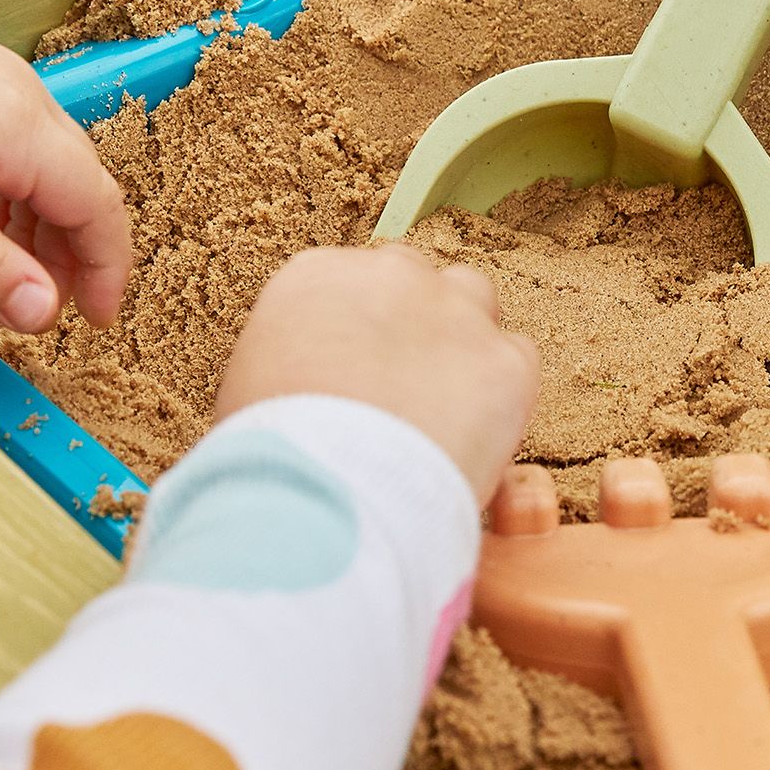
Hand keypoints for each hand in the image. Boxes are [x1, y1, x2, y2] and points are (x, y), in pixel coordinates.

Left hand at [0, 0, 130, 331]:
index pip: (99, 208)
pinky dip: (14, 187)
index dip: (107, 270)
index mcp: (19, 127)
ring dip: (41, 222)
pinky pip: (14, 136)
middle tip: (42, 306)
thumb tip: (43, 315)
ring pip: (48, 160)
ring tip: (6, 268)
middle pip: (81, 182)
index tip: (94, 321)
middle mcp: (22, 93)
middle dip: (74, 251)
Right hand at [214, 245, 539, 504]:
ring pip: (475, 301)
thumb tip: (309, 385)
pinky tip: (478, 434)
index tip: (363, 367)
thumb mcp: (252, 390)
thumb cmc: (272, 458)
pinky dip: (505, 393)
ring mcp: (456, 313)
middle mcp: (391, 275)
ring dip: (465, 341)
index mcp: (317, 275)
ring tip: (447, 406)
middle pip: (416, 279)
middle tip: (407, 384)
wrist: (325, 494)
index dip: (363, 328)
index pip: (355, 279)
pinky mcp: (506, 361)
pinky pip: (518, 360)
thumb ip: (292, 361)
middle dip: (415, 322)